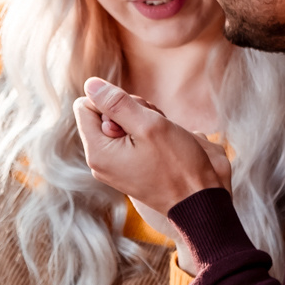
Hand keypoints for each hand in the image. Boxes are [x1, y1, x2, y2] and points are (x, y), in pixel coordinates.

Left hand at [72, 78, 231, 213]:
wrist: (199, 200)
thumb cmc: (177, 165)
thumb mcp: (149, 126)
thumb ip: (117, 103)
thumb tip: (90, 85)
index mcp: (98, 152)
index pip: (84, 106)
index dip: (110, 101)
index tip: (135, 114)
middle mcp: (101, 161)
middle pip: (102, 114)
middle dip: (129, 110)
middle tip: (153, 125)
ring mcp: (114, 167)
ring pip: (120, 124)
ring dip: (142, 120)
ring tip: (163, 134)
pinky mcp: (129, 168)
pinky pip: (131, 139)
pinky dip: (147, 133)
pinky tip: (164, 142)